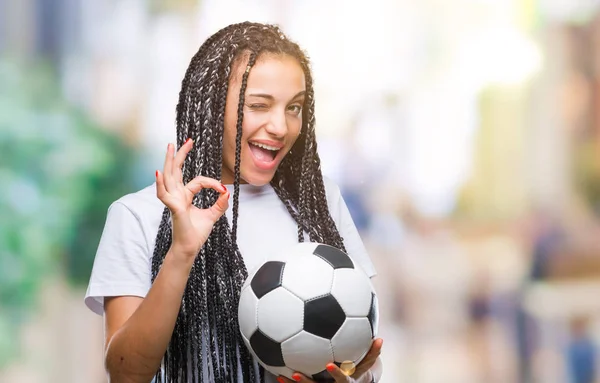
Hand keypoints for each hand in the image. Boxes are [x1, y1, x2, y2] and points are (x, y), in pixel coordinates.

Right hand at [156, 139, 229, 257]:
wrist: (190, 248)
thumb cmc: (196, 233)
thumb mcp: (212, 216)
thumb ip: (219, 204)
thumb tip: (227, 192)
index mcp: (185, 196)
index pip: (198, 181)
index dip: (212, 183)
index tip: (222, 190)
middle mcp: (177, 195)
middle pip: (176, 171)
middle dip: (181, 155)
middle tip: (188, 140)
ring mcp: (173, 201)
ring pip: (169, 177)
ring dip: (169, 161)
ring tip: (170, 146)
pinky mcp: (173, 208)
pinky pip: (164, 194)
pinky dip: (160, 184)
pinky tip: (158, 173)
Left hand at [278, 338, 382, 382]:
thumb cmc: (359, 370)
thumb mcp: (367, 363)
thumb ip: (373, 353)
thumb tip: (381, 338)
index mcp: (349, 381)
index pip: (344, 379)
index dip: (337, 374)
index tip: (328, 365)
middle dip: (311, 381)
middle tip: (298, 373)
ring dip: (300, 382)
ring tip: (289, 374)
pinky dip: (290, 382)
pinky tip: (280, 374)